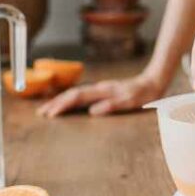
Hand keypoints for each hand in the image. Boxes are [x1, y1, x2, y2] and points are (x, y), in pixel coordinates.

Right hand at [36, 71, 166, 117]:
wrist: (153, 81)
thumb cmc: (143, 94)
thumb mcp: (130, 102)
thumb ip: (112, 105)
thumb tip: (93, 112)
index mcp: (103, 91)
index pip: (77, 97)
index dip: (62, 105)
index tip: (50, 114)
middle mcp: (99, 88)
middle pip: (72, 94)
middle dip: (55, 103)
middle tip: (41, 113)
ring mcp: (100, 89)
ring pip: (75, 94)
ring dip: (61, 101)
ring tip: (48, 109)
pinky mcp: (103, 92)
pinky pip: (82, 96)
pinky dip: (70, 100)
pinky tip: (67, 104)